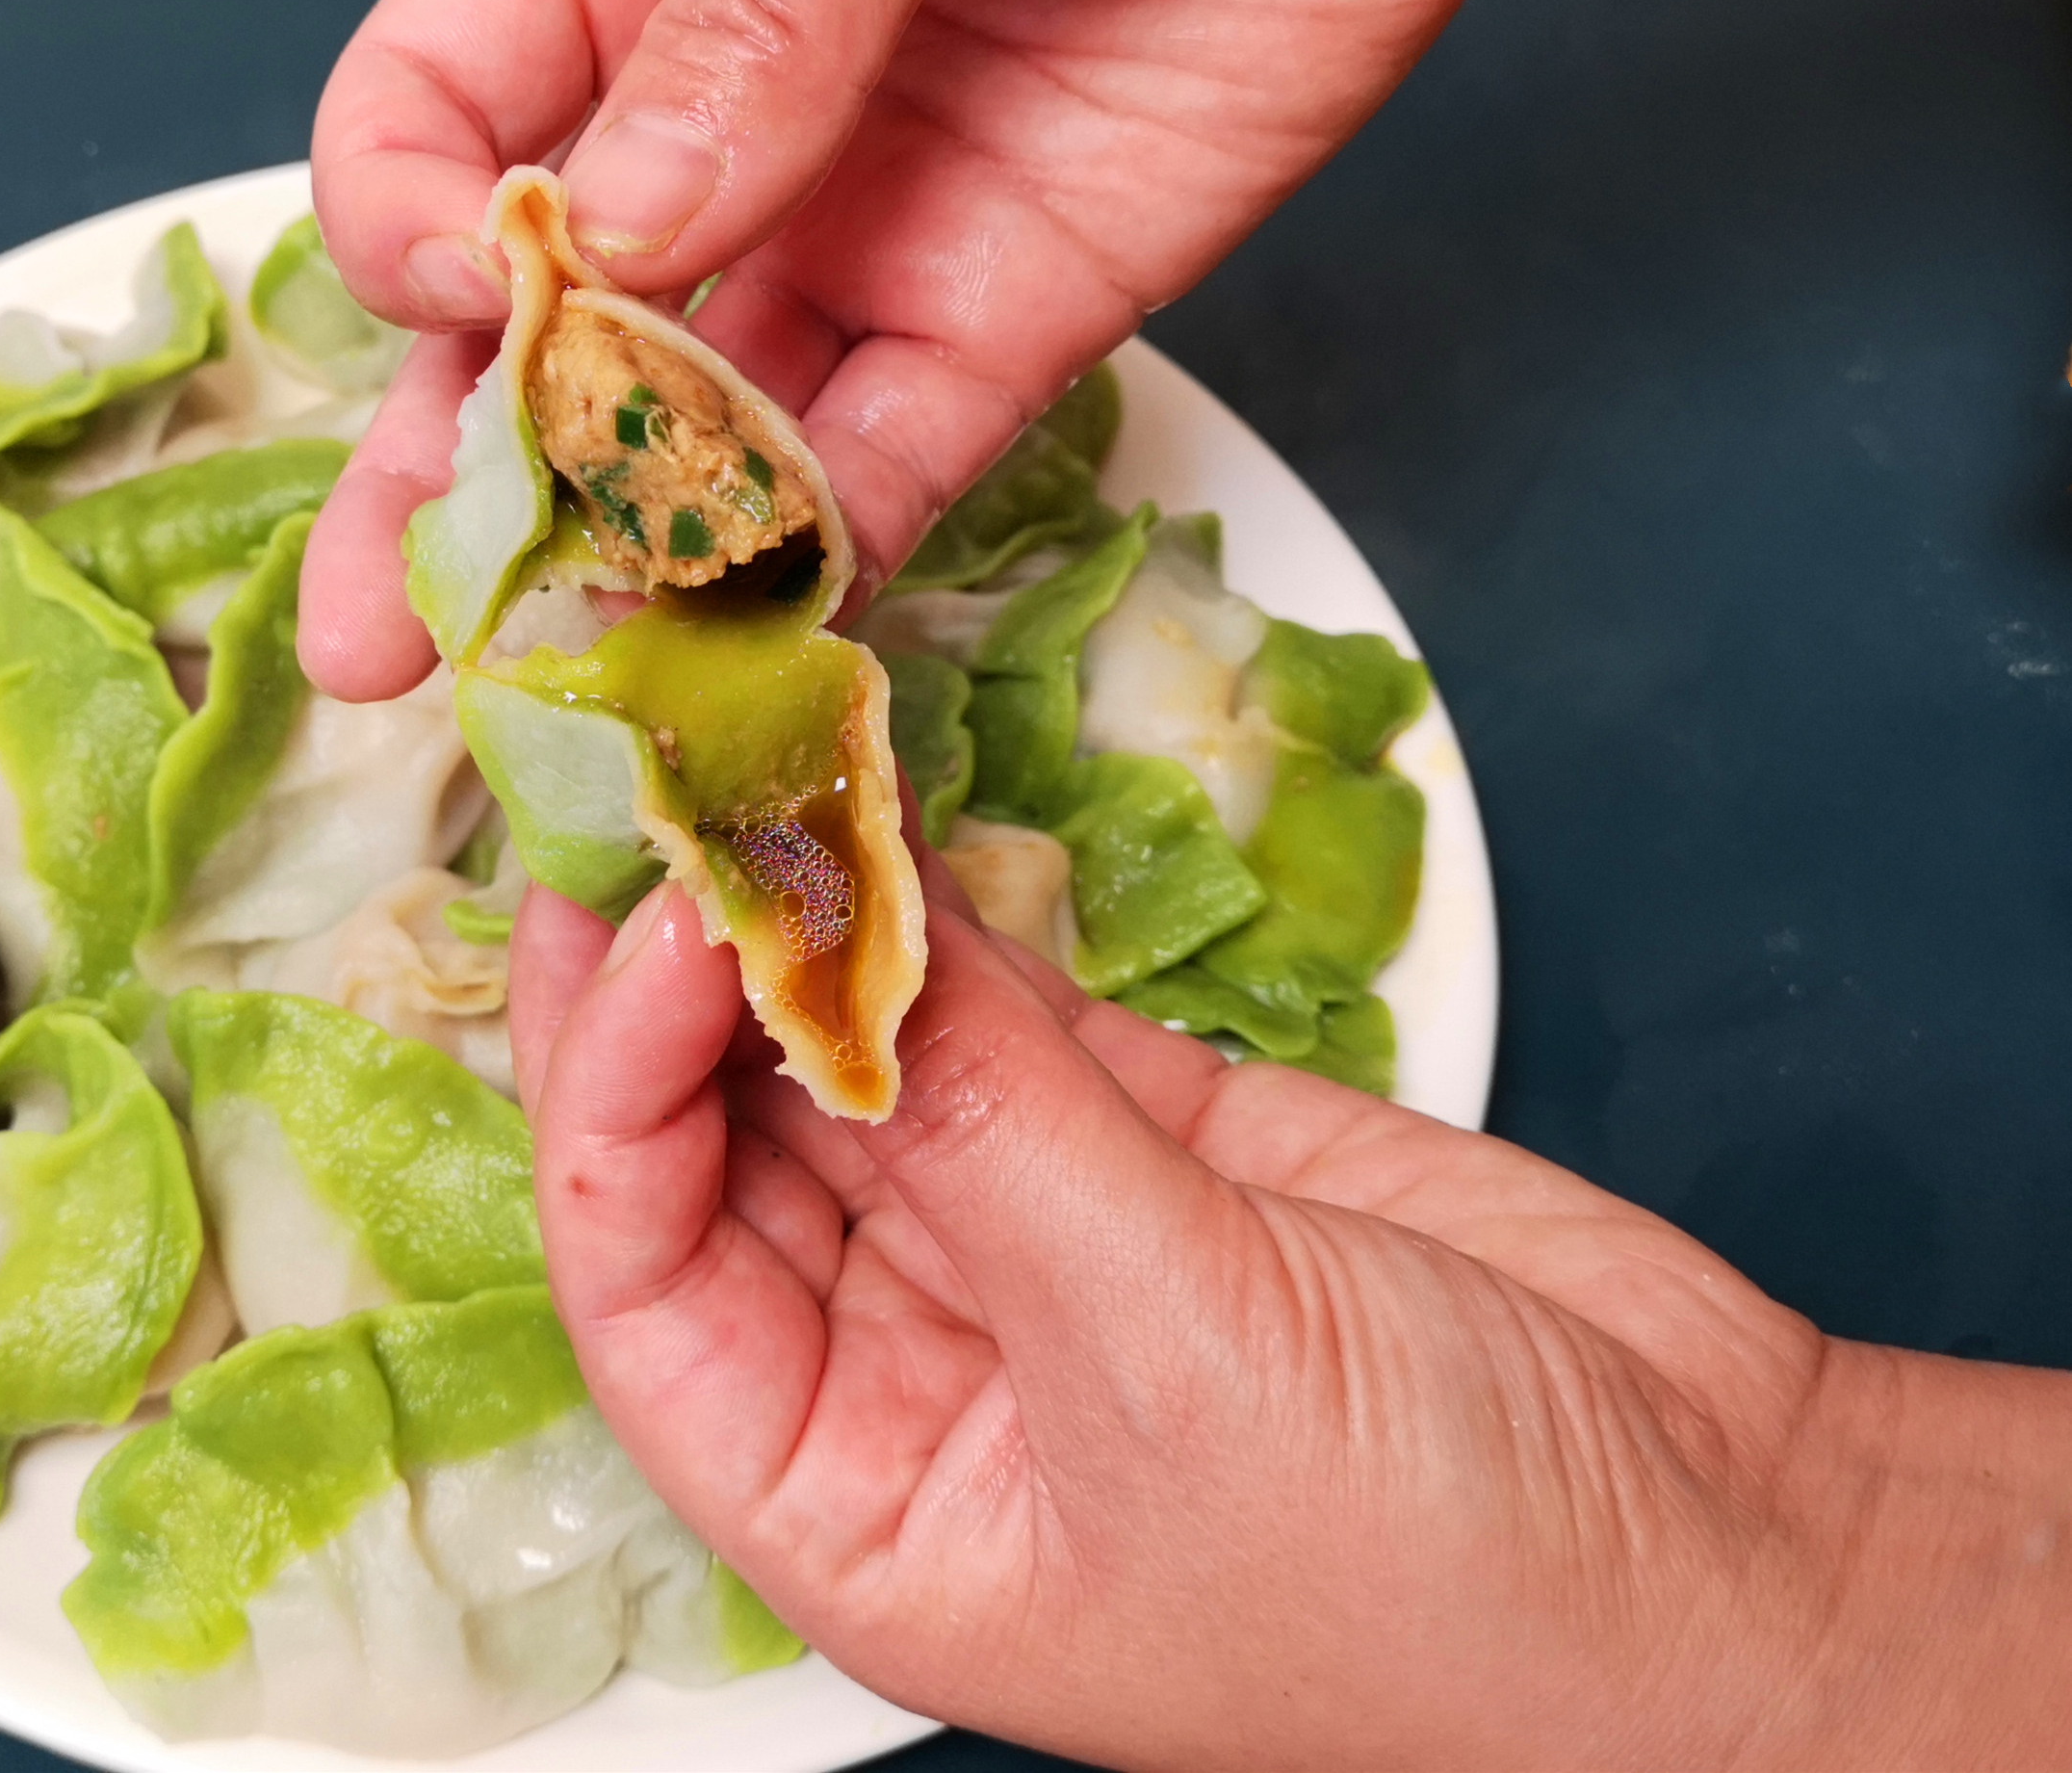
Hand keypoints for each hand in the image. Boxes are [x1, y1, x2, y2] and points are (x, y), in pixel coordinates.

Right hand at [300, 0, 1498, 698]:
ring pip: (699, 439)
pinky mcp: (1016, 311)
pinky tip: (755, 675)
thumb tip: (613, 225)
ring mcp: (854, 228)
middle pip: (530, 334)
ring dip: (622, 591)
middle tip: (380, 645)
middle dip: (452, 496)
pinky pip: (891, 466)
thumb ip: (747, 4)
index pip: (435, 131)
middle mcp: (705, 123)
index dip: (417, 228)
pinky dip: (824, 570)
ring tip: (559, 725)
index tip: (478, 284)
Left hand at [511, 872, 2071, 1766]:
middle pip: (719, 1147)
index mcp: (855, 1502)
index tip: (648, 920)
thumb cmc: (1448, 1588)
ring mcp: (1022, 1241)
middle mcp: (904, 1375)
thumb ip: (987, 1133)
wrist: (1730, 1560)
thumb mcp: (1175, 1359)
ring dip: (803, 915)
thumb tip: (817, 941)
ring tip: (748, 755)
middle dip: (679, 975)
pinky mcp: (1141, 1143)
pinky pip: (990, 1007)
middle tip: (659, 787)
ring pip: (850, 1053)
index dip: (612, 1094)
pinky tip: (881, 795)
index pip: (640, 1280)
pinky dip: (939, 904)